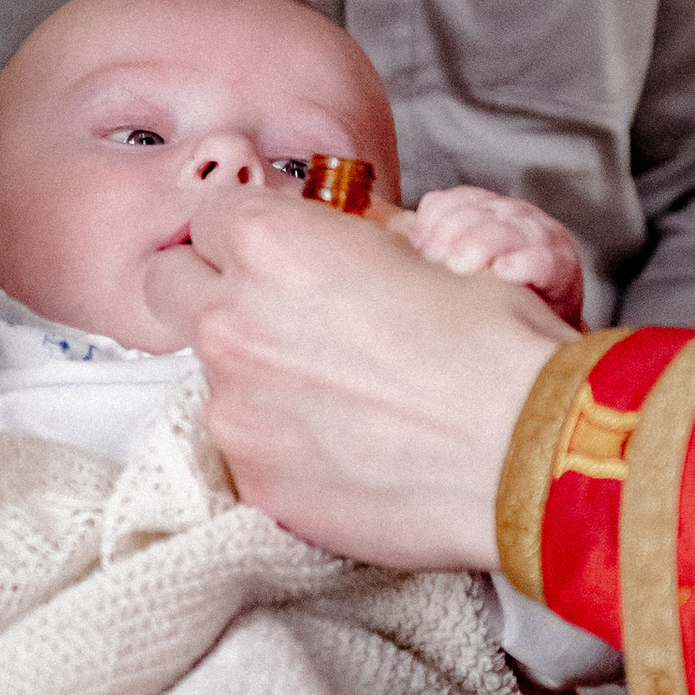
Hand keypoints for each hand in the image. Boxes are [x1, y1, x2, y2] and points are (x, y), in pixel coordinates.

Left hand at [147, 184, 567, 570]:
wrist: (525, 452)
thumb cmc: (493, 344)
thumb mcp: (425, 251)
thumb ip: (350, 241)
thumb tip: (336, 245)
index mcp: (271, 243)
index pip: (208, 213)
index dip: (247, 231)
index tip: (275, 253)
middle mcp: (230, 319)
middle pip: (168, 284)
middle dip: (208, 288)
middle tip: (273, 313)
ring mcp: (234, 409)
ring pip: (207, 374)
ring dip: (250, 374)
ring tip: (333, 395)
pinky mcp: (255, 481)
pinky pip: (244, 448)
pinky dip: (279, 443)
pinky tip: (344, 446)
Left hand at [402, 186, 585, 326]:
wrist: (536, 339)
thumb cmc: (487, 303)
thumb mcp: (451, 274)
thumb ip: (426, 253)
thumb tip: (392, 237)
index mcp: (483, 211)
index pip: (451, 203)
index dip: (432, 222)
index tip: (418, 248)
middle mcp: (513, 217)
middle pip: (478, 213)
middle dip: (453, 233)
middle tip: (435, 260)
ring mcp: (541, 238)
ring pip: (510, 229)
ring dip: (483, 243)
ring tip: (461, 264)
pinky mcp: (564, 267)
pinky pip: (545, 259)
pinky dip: (524, 263)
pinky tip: (504, 272)